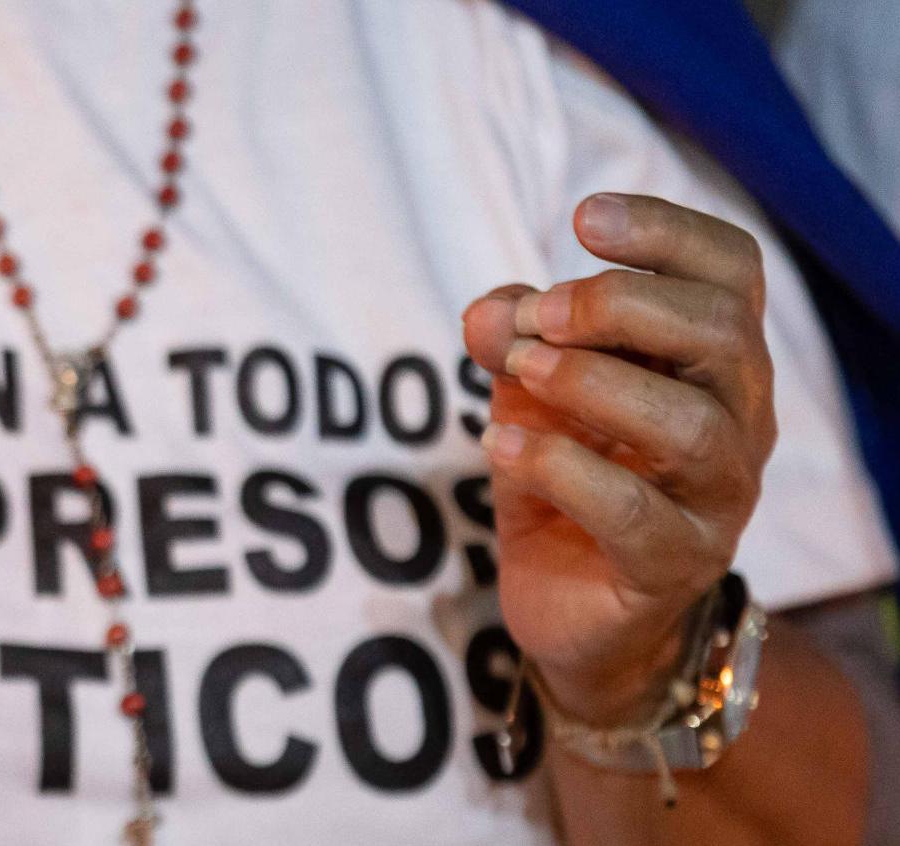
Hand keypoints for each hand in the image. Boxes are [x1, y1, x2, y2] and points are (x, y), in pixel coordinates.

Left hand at [462, 193, 775, 724]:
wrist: (573, 609)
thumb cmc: (567, 479)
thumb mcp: (530, 392)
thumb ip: (514, 338)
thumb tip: (489, 312)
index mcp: (713, 360)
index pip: (731, 272)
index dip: (667, 231)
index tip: (583, 218)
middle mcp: (738, 419)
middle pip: (721, 333)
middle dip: (621, 306)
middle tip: (539, 316)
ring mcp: (716, 497)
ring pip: (690, 425)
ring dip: (593, 383)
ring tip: (521, 371)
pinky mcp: (674, 563)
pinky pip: (634, 512)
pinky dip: (561, 467)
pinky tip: (502, 442)